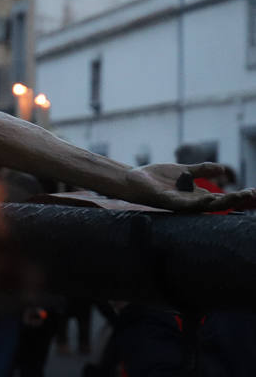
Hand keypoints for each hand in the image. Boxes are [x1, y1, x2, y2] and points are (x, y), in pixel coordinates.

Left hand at [127, 162, 254, 211]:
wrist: (133, 180)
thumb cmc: (156, 178)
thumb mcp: (183, 171)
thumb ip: (201, 170)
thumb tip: (222, 169)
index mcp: (196, 195)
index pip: (222, 198)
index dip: (237, 196)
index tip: (254, 192)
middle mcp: (191, 202)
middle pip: (218, 204)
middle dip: (236, 200)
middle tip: (252, 194)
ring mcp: (180, 203)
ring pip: (205, 206)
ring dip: (223, 202)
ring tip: (238, 196)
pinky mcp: (168, 201)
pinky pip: (185, 204)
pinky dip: (198, 202)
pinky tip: (209, 198)